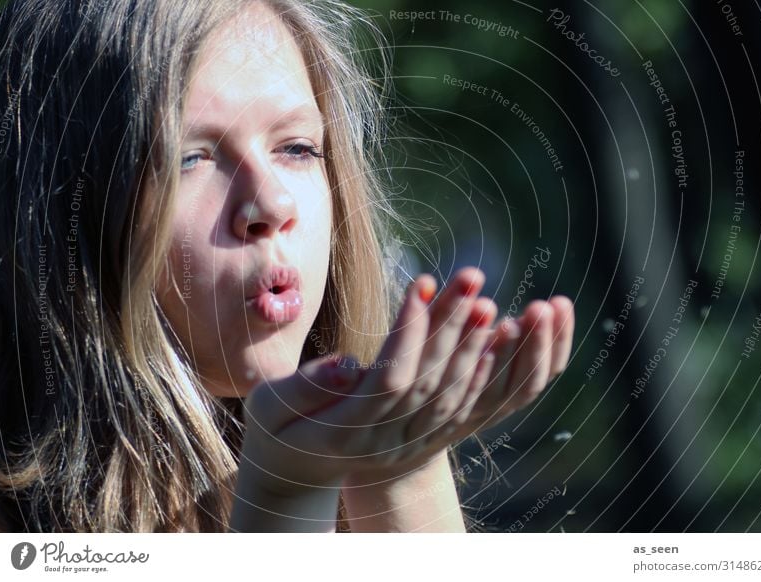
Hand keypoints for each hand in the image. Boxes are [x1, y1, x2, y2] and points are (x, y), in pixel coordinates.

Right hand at [239, 267, 573, 494]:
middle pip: (428, 382)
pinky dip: (478, 377)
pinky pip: (457, 411)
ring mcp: (406, 448)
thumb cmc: (277, 427)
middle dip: (452, 327)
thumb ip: (306, 387)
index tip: (424, 282)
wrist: (296, 472)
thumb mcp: (270, 406)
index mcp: (344, 431)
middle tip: (471, 278)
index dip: (410, 332)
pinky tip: (491, 343)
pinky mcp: (421, 444)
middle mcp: (383, 444)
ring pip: (449, 397)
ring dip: (473, 349)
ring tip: (485, 302)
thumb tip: (348, 364)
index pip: (389, 377)